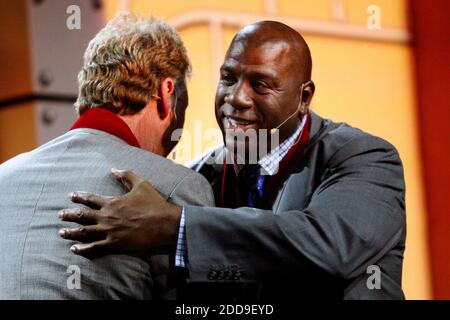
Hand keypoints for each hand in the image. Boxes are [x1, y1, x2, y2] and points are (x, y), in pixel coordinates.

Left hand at [58, 168, 180, 255]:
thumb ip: (126, 176)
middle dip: (69, 215)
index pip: (90, 199)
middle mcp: (107, 216)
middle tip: (59, 215)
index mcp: (112, 202)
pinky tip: (74, 249)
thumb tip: (113, 169)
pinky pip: (95, 247)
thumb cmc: (154, 203)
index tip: (70, 196)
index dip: (79, 197)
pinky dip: (83, 249)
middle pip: (82, 216)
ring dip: (71, 232)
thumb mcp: (141, 184)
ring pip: (84, 232)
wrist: (164, 224)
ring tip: (61, 232)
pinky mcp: (115, 244)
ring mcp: (109, 231)